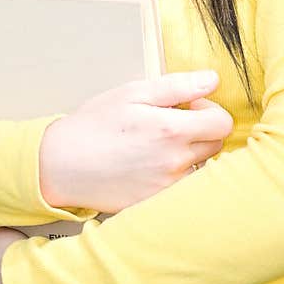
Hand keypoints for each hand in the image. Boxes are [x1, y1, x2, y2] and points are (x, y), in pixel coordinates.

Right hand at [39, 70, 233, 214]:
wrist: (60, 166)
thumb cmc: (93, 125)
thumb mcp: (132, 93)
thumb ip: (177, 86)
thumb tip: (213, 80)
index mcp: (172, 130)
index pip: (223, 122)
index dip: (209, 109)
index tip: (189, 106)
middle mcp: (175, 162)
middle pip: (215, 145)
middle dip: (201, 130)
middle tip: (171, 124)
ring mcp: (167, 187)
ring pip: (200, 168)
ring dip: (188, 155)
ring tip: (157, 146)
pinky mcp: (157, 203)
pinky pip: (181, 188)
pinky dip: (173, 176)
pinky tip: (148, 166)